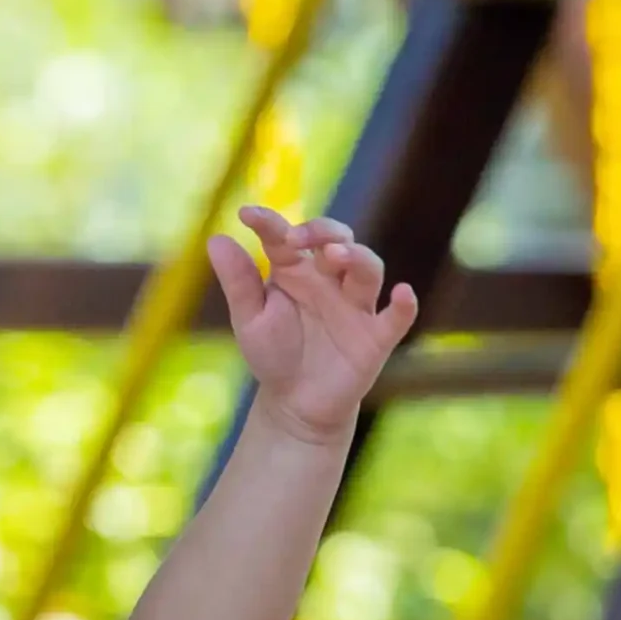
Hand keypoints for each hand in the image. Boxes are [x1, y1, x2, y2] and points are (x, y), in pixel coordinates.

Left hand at [207, 205, 417, 443]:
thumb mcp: (249, 320)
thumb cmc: (273, 355)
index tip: (247, 215)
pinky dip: (404, 305)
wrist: (295, 405)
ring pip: (367, 269)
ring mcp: (355, 306)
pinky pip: (396, 317)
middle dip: (321, 232)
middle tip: (297, 239)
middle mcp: (330, 280)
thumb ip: (238, 282)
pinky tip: (403, 293)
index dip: (270, 223)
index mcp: (296, 271)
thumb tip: (215, 239)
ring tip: (335, 256)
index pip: (287, 238)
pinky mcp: (375, 337)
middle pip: (336, 240)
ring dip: (356, 257)